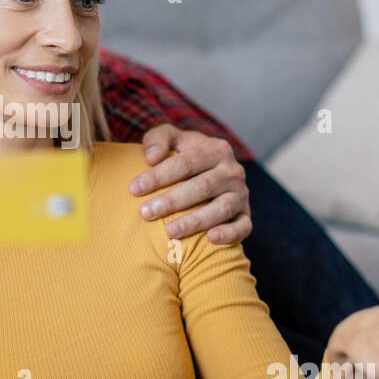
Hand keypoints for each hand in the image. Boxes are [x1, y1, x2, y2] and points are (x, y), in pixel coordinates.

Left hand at [128, 124, 250, 243]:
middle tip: (145, 213)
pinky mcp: (245, 215)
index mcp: (215, 149)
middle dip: (172, 201)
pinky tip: (210, 239)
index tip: (133, 189)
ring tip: (169, 232)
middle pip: (202, 186)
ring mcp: (241, 194)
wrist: (211, 172)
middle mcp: (232, 171)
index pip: (186, 163)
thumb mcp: (171, 140)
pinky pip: (243, 227)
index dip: (159, 176)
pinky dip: (229, 234)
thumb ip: (158, 139)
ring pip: (221, 209)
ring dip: (195, 221)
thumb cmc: (183, 156)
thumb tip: (151, 158)